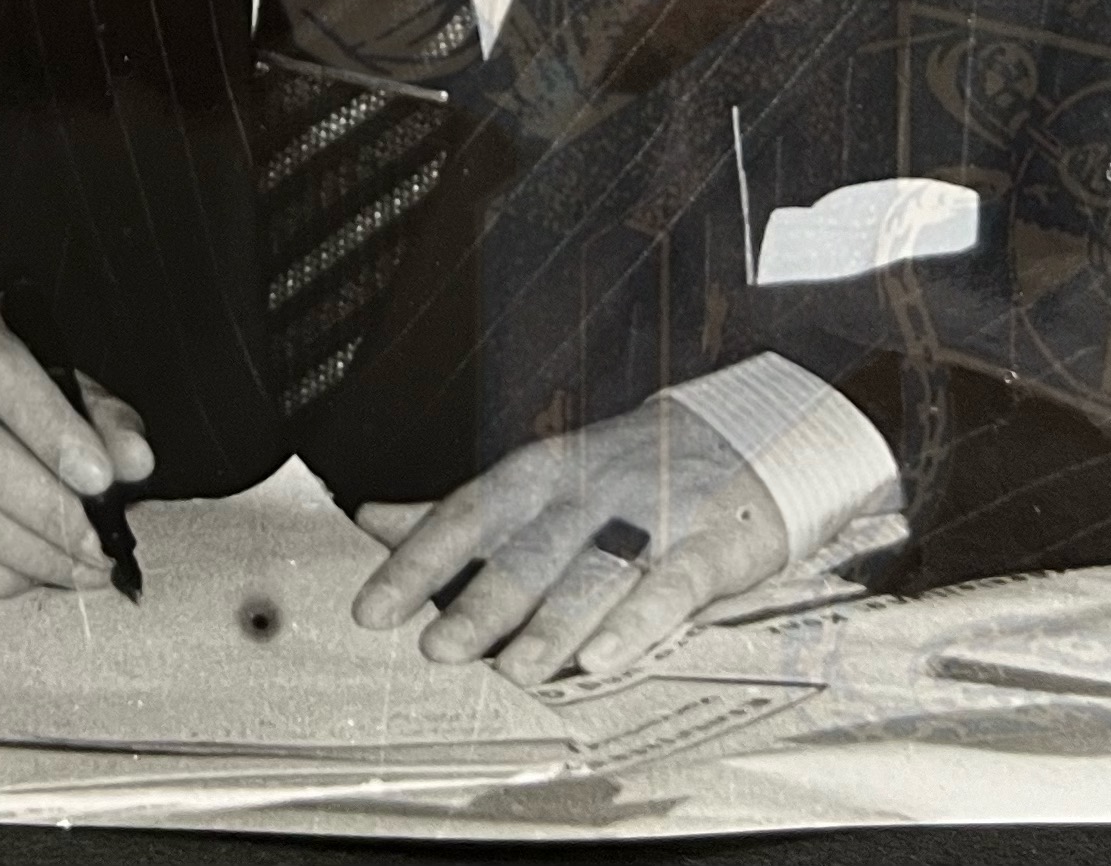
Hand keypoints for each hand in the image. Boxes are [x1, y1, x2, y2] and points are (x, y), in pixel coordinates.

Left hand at [351, 394, 786, 681]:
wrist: (742, 439)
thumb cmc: (620, 475)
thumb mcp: (533, 482)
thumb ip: (455, 512)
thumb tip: (368, 521)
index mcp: (536, 475)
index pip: (465, 515)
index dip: (416, 562)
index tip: (370, 609)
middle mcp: (585, 492)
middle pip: (526, 550)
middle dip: (479, 601)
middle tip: (436, 648)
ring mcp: (648, 517)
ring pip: (594, 573)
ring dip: (552, 624)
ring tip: (513, 671)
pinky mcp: (707, 546)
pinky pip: (669, 586)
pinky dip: (635, 624)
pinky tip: (603, 660)